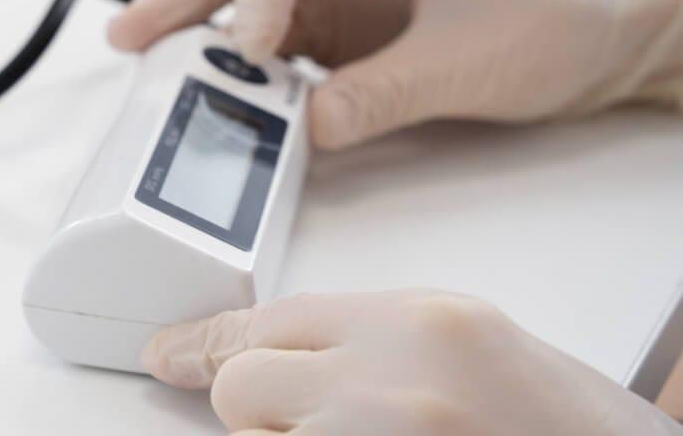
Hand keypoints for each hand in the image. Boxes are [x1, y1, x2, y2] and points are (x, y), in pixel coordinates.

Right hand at [108, 0, 682, 149]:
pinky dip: (244, 78)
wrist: (602, 37)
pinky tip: (220, 103)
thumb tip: (308, 128)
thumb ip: (384, 92)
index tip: (249, 45)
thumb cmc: (554, 15)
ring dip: (202, 38)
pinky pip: (279, 55)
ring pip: (251, 7)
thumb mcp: (471, 59)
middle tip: (129, 36)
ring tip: (148, 70)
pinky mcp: (343, 41)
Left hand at [142, 289, 678, 435]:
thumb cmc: (573, 428)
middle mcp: (392, 382)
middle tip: (313, 423)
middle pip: (243, 382)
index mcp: (421, 323)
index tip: (169, 354)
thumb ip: (374, 339)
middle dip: (256, 407)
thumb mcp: (471, 346)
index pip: (271, 318)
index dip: (213, 342)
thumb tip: (289, 354)